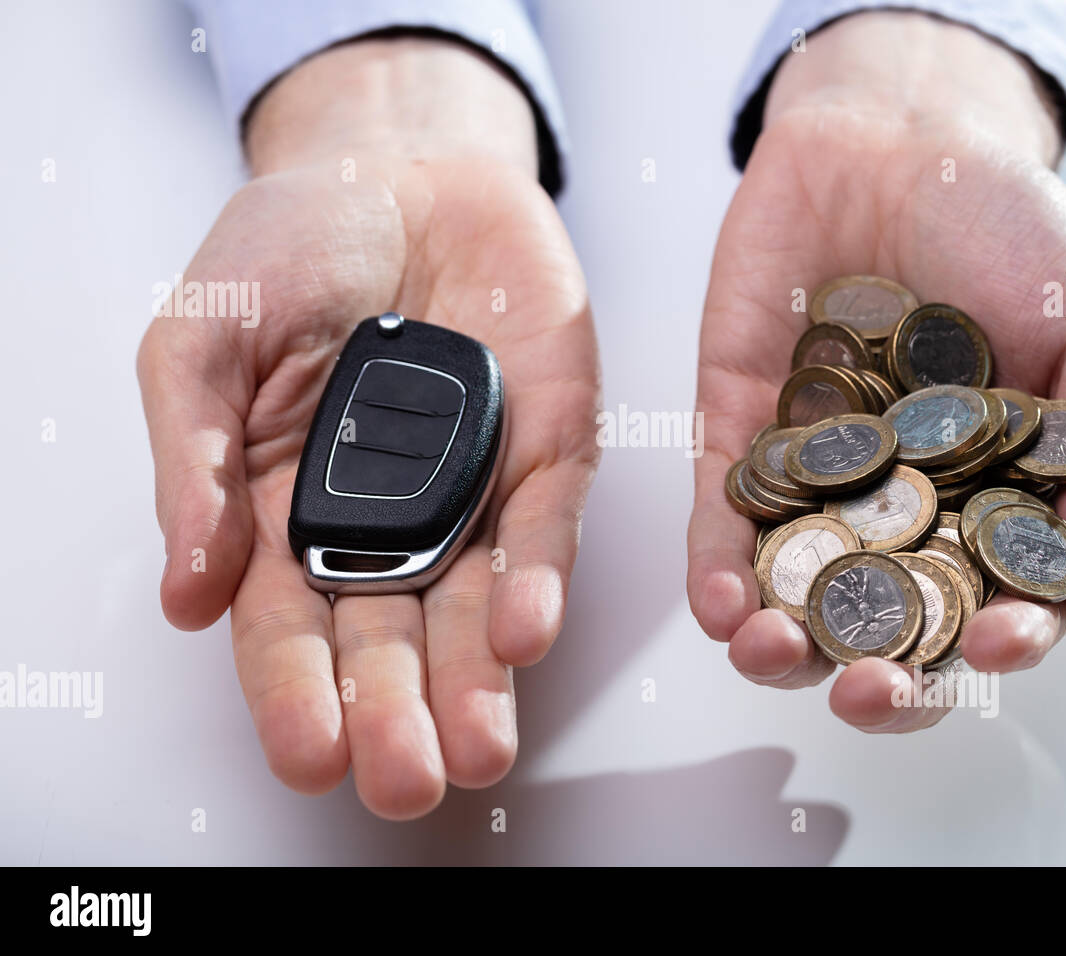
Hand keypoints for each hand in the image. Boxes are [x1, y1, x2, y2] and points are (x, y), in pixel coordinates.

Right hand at [137, 40, 599, 816]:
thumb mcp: (204, 336)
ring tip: (475, 747)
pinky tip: (524, 632)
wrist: (401, 168)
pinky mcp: (547, 449)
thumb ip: (192, 457)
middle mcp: (387, 523)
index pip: (290, 627)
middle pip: (389, 639)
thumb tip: (184, 587)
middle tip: (403, 778)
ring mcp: (474, 492)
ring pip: (476, 607)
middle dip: (396, 713)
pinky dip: (536, 577)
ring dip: (477, 680)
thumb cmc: (292, 249)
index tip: (311, 751)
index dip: (297, 692)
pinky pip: (544, 523)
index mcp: (288, 512)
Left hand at [687, 13, 1065, 731]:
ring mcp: (818, 482)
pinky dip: (716, 573)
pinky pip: (722, 525)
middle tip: (867, 691)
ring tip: (774, 651)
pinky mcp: (739, 443)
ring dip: (781, 645)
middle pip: (890, 629)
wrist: (895, 140)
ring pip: (796, 596)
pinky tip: (720, 607)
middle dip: (880, 680)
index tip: (993, 645)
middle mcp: (904, 507)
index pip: (999, 603)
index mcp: (996, 499)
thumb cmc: (1008, 230)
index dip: (1000, 641)